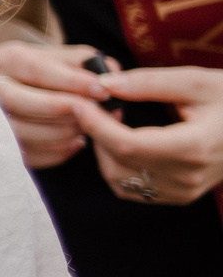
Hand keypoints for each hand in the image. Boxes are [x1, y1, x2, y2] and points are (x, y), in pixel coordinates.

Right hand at [0, 40, 109, 167]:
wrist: (30, 86)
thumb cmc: (56, 71)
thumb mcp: (69, 57)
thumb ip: (88, 63)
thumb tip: (107, 78)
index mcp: (6, 58)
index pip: (35, 69)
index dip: (71, 81)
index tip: (102, 91)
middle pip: (15, 100)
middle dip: (58, 108)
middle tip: (91, 112)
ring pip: (19, 131)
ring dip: (59, 132)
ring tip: (87, 127)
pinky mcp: (0, 143)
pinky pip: (26, 154)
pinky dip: (56, 152)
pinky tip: (77, 142)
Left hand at [78, 65, 222, 204]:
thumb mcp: (196, 81)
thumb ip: (149, 83)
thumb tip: (105, 83)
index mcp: (194, 146)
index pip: (127, 144)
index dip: (95, 123)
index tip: (79, 101)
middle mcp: (188, 176)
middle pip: (118, 162)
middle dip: (96, 133)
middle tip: (96, 106)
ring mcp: (184, 190)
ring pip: (119, 180)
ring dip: (104, 150)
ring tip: (112, 121)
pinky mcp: (179, 195)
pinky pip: (132, 189)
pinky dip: (116, 166)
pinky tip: (123, 140)